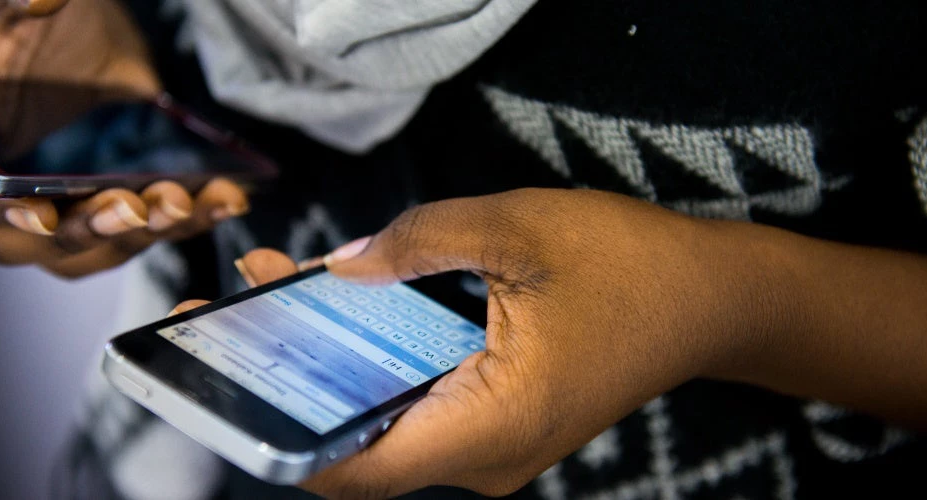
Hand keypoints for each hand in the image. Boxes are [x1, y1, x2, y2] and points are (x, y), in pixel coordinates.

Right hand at [0, 0, 248, 277]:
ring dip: (144, 234)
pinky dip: (186, 222)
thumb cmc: (35, 29)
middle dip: (88, 230)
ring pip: (95, 250)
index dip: (1, 213)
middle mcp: (1, 197)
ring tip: (185, 200)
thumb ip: (20, 1)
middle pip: (36, 243)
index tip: (42, 215)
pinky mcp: (109, 217)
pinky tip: (221, 198)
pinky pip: (144, 235)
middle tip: (133, 207)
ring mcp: (59, 214)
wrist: (83, 35)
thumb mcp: (22, 7)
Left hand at [172, 188, 774, 496]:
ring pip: (381, 418)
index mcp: (489, 425)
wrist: (709, 301)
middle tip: (231, 312)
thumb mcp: (521, 229)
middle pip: (356, 440)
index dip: (277, 435)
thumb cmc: (630, 266)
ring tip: (273, 291)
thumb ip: (421, 243)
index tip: (217, 383)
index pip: (353, 467)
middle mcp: (481, 456)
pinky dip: (370, 358)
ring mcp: (487, 444)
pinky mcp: (493, 420)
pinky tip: (342, 300)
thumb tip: (339, 269)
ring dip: (325, 361)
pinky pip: (413, 401)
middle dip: (287, 380)